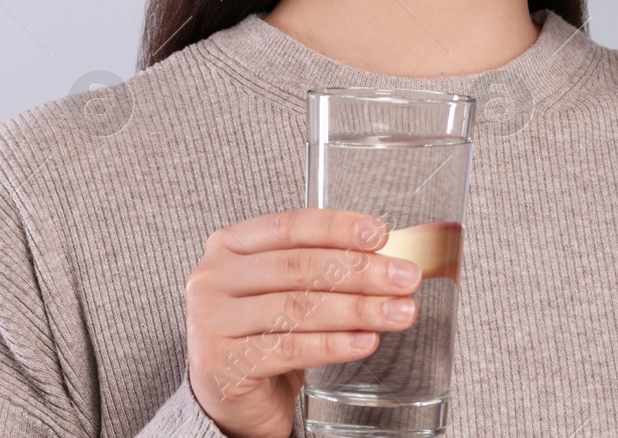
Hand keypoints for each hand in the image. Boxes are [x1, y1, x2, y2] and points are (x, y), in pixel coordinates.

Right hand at [185, 209, 422, 437]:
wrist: (232, 391)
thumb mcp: (289, 287)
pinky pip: (290, 348)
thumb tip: (391, 258)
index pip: (292, 226)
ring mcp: (211, 321)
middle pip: (299, 267)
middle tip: (405, 278)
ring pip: (298, 308)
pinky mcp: (222, 364)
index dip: (340, 227)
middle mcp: (214, 277)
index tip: (381, 234)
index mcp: (231, 245)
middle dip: (361, 272)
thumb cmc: (264, 329)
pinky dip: (335, 345)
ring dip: (357, 309)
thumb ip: (327, 265)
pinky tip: (365, 341)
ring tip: (398, 312)